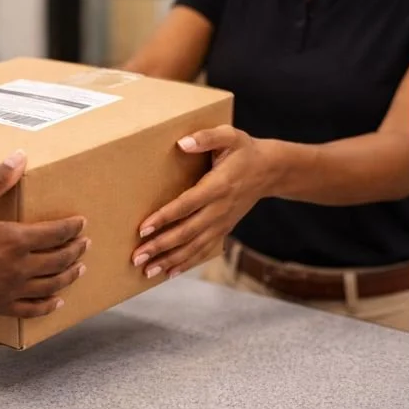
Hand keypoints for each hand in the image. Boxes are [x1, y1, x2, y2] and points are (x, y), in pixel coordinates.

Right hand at [0, 150, 89, 317]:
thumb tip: (19, 157)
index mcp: (14, 240)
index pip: (55, 233)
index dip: (71, 228)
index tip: (81, 223)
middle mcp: (19, 267)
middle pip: (58, 259)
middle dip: (75, 250)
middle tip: (85, 244)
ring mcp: (10, 290)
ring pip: (50, 285)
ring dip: (68, 276)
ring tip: (79, 269)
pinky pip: (30, 310)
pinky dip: (47, 306)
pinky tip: (56, 302)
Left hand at [132, 125, 276, 278]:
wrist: (271, 170)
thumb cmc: (244, 150)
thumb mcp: (229, 135)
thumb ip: (206, 137)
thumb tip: (182, 143)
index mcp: (218, 186)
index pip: (187, 205)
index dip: (165, 217)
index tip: (143, 228)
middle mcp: (219, 209)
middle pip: (186, 232)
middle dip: (160, 246)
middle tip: (137, 257)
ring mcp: (221, 223)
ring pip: (193, 247)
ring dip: (169, 260)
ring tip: (147, 271)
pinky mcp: (223, 229)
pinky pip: (203, 250)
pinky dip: (186, 263)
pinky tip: (168, 273)